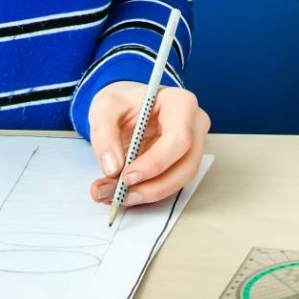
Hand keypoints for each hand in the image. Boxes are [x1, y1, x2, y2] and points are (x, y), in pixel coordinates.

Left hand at [88, 82, 209, 207]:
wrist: (126, 106)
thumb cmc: (122, 101)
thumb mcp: (104, 108)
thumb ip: (104, 135)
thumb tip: (112, 168)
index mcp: (181, 103)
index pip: (179, 138)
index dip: (155, 163)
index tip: (127, 177)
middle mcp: (194, 125)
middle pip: (186, 165)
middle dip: (153, 187)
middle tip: (121, 195)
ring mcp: (193, 145)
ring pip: (181, 179)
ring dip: (149, 194)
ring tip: (116, 197)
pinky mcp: (183, 161)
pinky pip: (171, 183)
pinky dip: (147, 192)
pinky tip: (124, 194)